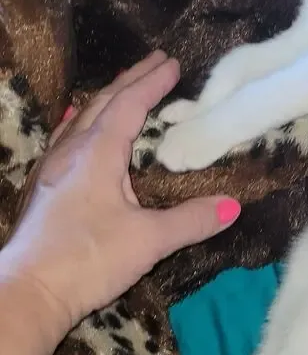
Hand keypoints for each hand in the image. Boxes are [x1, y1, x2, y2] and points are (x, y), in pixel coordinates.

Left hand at [0, 52, 240, 348]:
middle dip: (131, 80)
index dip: (153, 83)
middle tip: (156, 61)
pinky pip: (66, 139)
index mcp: (98, 154)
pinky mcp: (44, 189)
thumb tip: (234, 206)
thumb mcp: (149, 240)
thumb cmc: (87, 259)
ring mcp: (52, 170)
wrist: (26, 294)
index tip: (174, 63)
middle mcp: (72, 153)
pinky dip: (81, 123)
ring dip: (107, 99)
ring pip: (81, 119)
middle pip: (102, 103)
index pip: (130, 106)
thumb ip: (192, 220)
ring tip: (122, 87)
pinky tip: (75, 129)